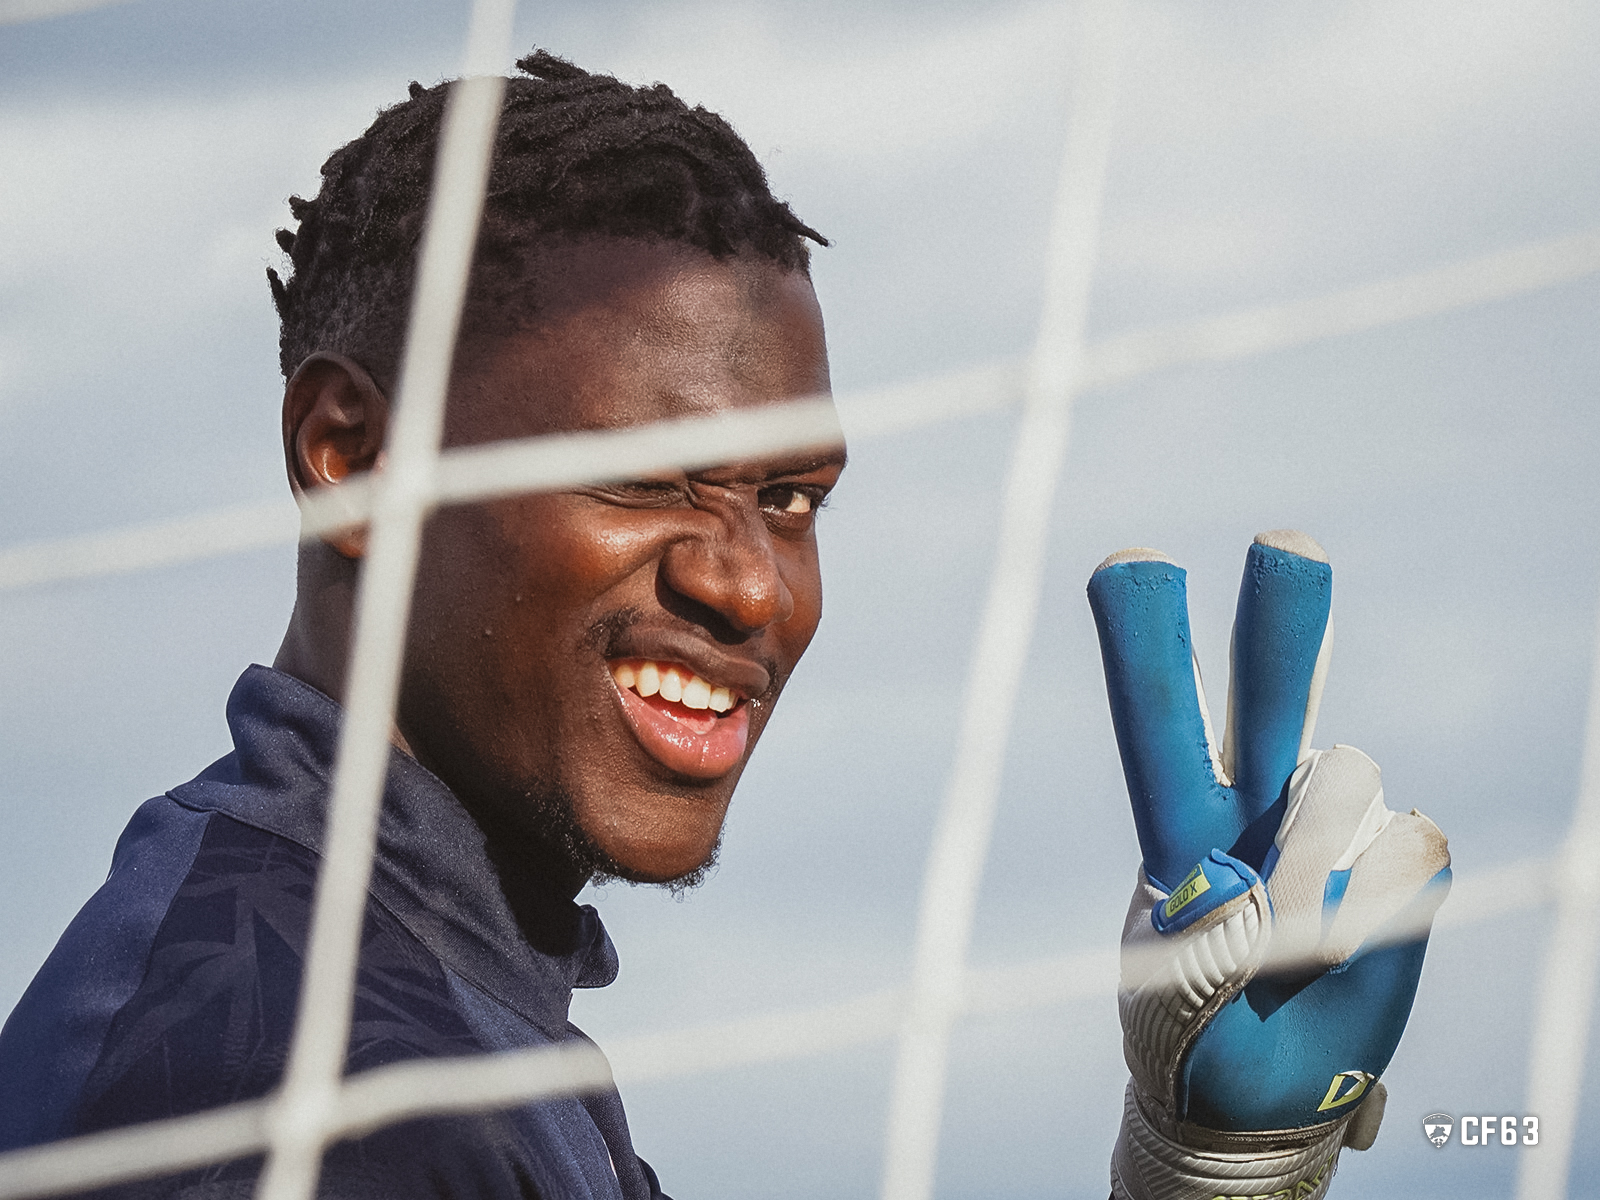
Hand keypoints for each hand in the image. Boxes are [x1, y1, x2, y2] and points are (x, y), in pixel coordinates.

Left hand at [1086, 532, 1449, 1198]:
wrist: (1262, 1103)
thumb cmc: (1199, 1049)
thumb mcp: (1172, 1019)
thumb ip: (1196, 955)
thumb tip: (1231, 880)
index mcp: (1181, 832)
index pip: (1160, 725)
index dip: (1148, 646)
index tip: (1128, 561)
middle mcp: (1258, 811)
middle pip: (1269, 698)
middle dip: (1282, 623)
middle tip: (1287, 544)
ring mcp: (1337, 831)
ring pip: (1347, 782)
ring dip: (1324, 861)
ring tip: (1291, 953)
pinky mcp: (1404, 862)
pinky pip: (1414, 851)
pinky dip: (1385, 907)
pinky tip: (1349, 950)